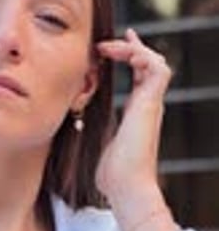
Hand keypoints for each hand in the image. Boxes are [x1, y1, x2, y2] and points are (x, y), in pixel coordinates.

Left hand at [95, 29, 178, 230]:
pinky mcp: (152, 105)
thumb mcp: (96, 143)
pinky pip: (158, 69)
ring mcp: (151, 105)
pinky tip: (119, 55)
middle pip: (150, 64)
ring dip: (134, 49)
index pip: (139, 75)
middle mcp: (148, 106)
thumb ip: (91, 131)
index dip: (127, 56)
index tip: (108, 47)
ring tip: (109, 48)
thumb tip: (73, 125)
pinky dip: (141, 56)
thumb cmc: (111, 175)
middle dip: (132, 47)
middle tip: (106, 43)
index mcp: (137, 112)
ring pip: (157, 62)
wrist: (126, 187)